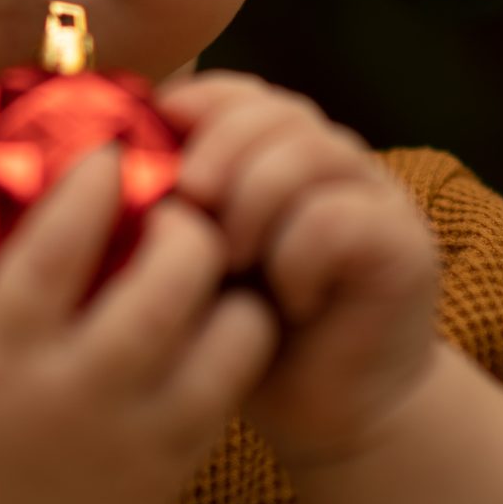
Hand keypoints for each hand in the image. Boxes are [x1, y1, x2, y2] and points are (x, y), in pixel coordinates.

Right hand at [0, 143, 279, 503]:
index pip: (52, 259)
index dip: (90, 191)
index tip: (111, 147)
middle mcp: (73, 404)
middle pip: (163, 296)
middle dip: (185, 231)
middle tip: (178, 202)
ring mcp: (134, 444)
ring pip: (226, 347)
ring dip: (229, 288)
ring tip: (208, 260)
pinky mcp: (173, 472)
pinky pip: (234, 391)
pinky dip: (237, 340)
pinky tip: (215, 310)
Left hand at [158, 71, 442, 473]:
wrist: (328, 411)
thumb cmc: (242, 333)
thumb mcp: (191, 261)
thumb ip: (168, 207)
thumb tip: (98, 162)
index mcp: (277, 147)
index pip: (233, 92)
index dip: (189, 111)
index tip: (148, 159)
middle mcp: (331, 156)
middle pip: (272, 110)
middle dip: (216, 151)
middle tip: (187, 206)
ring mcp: (375, 194)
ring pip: (307, 152)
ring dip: (253, 202)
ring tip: (233, 260)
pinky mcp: (404, 245)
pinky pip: (336, 219)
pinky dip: (296, 256)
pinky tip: (288, 299)